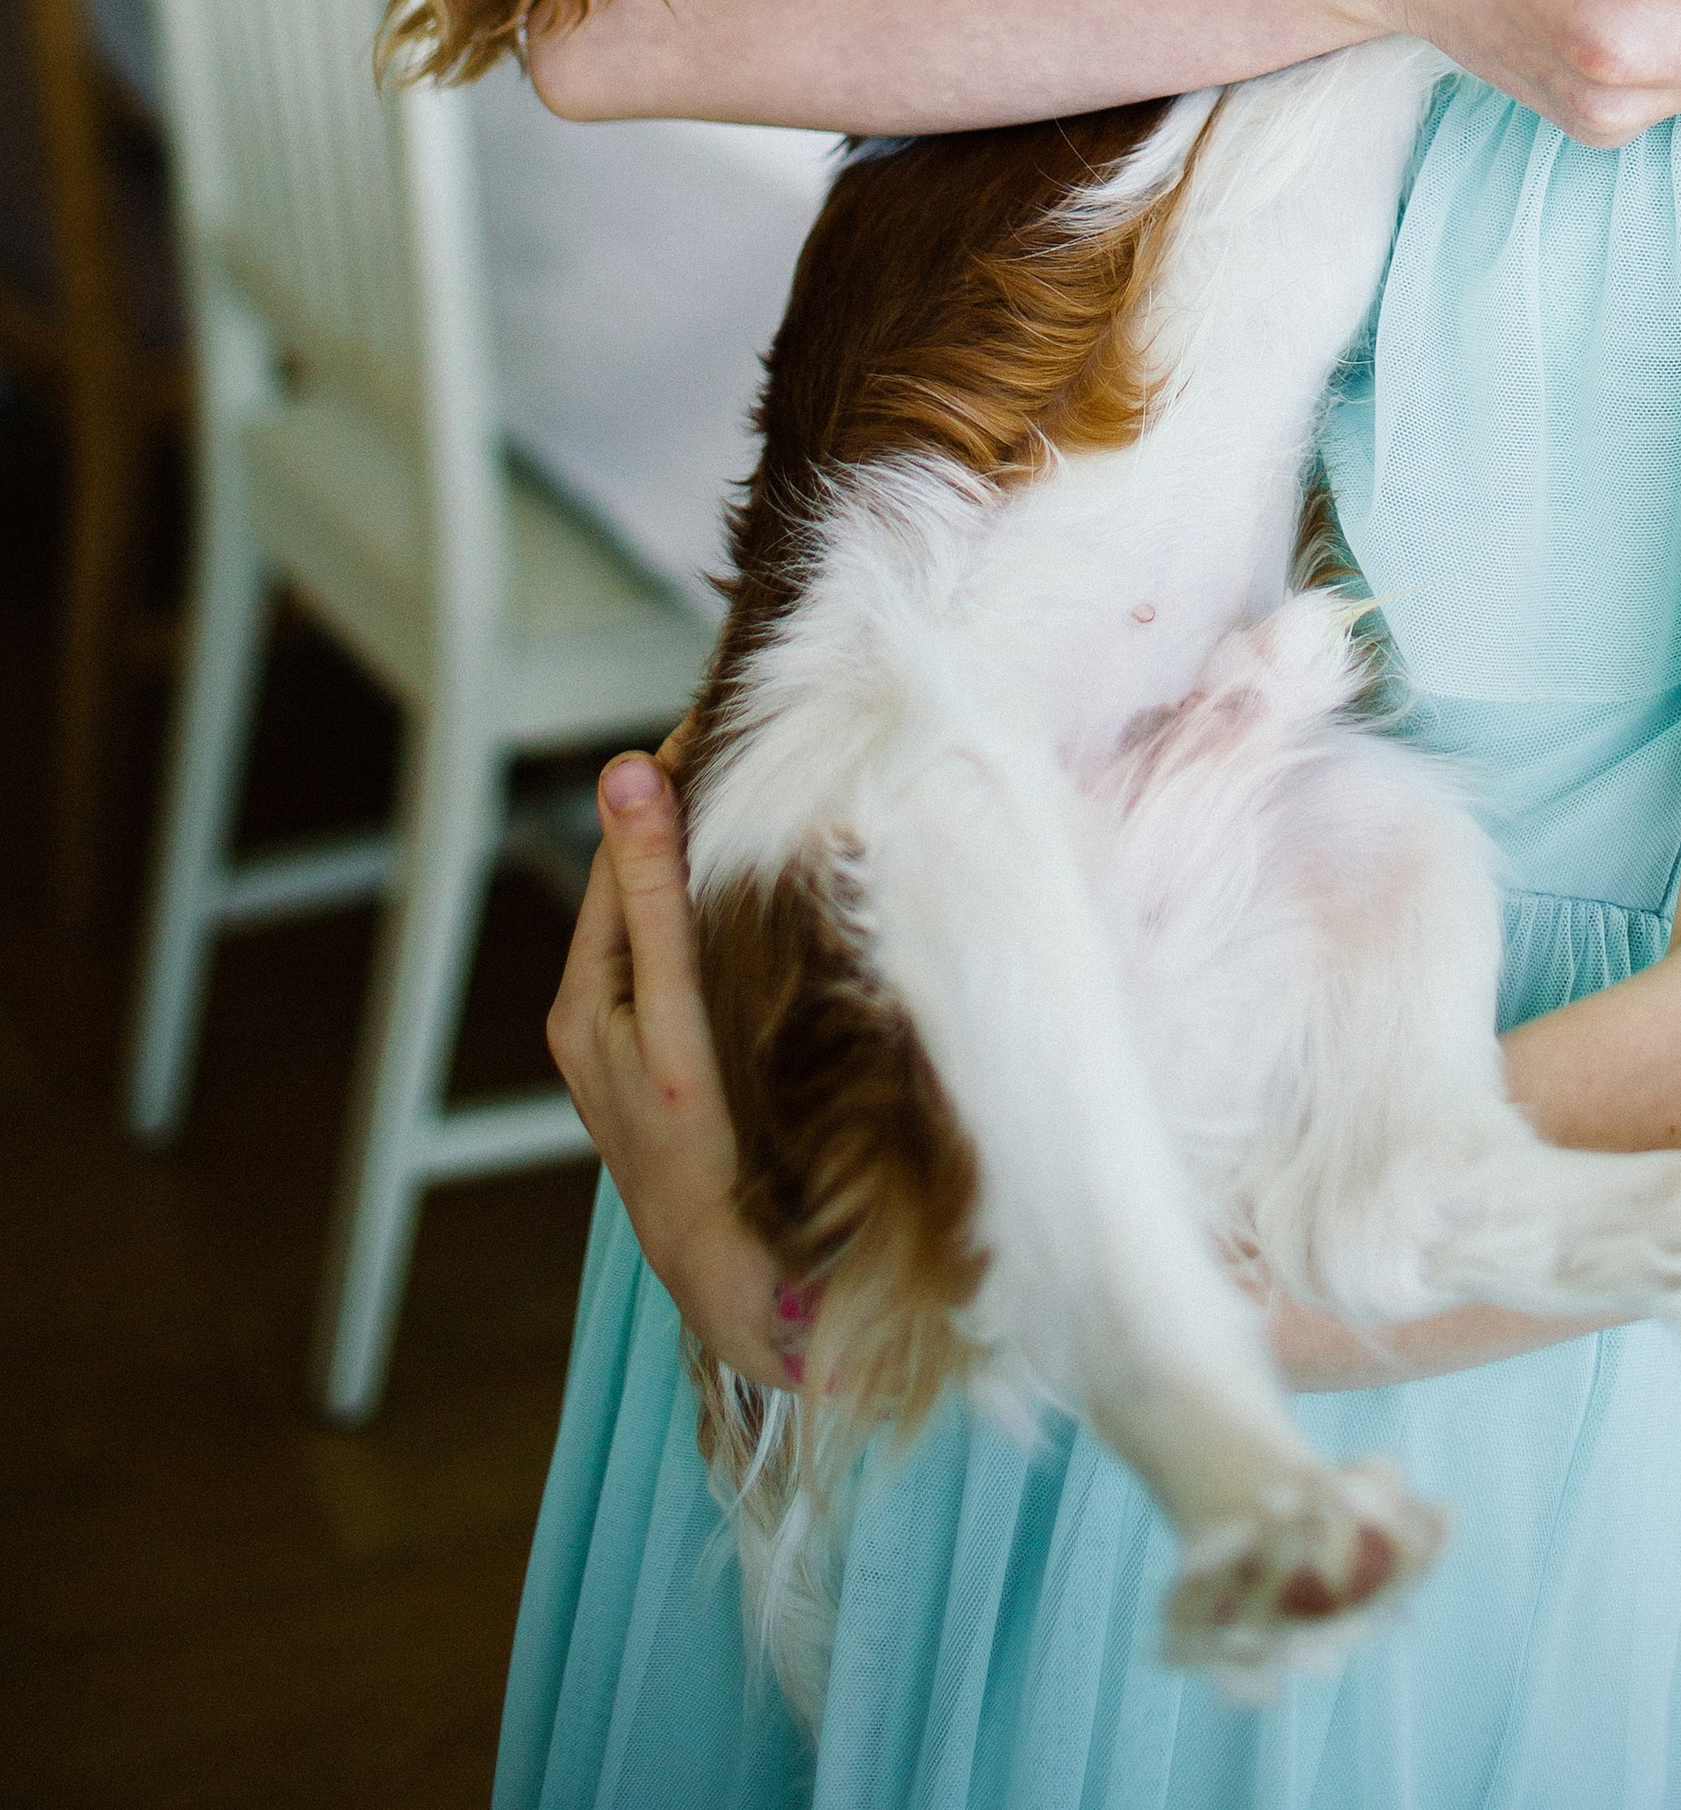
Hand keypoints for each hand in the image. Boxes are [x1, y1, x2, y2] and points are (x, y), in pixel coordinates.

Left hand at [547, 744, 791, 1384]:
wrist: (744, 1291)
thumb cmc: (705, 1162)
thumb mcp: (674, 1018)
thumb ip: (658, 894)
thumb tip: (629, 771)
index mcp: (587, 999)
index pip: (625, 846)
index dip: (669, 772)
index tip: (723, 706)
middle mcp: (603, 1015)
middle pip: (646, 876)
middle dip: (695, 803)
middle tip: (760, 730)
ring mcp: (643, 1041)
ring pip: (675, 914)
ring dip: (716, 851)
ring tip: (773, 783)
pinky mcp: (686, 1061)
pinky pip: (698, 956)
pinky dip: (729, 906)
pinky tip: (777, 885)